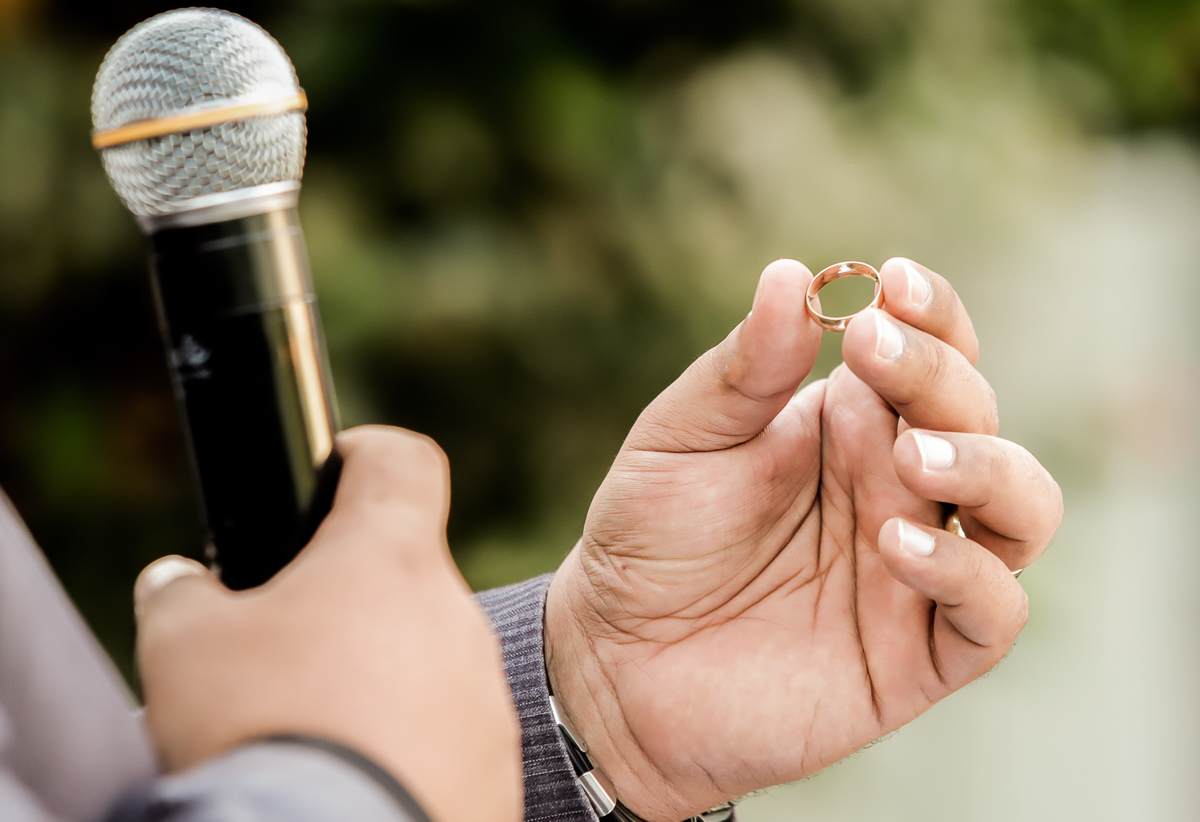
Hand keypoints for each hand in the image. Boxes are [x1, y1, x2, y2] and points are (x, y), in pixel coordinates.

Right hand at [134, 426, 521, 821]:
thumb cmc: (264, 734)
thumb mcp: (185, 647)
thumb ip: (183, 594)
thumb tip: (180, 584)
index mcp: (388, 560)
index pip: (403, 462)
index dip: (366, 455)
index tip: (338, 472)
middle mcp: (454, 615)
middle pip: (406, 578)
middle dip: (352, 602)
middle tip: (293, 651)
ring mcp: (484, 693)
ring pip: (430, 660)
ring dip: (382, 678)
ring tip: (322, 728)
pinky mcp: (498, 763)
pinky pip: (452, 735)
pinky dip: (411, 745)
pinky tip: (363, 775)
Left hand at [545, 258, 1061, 820]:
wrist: (617, 664)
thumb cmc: (647, 542)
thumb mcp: (679, 441)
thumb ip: (742, 370)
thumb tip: (792, 274)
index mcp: (849, 425)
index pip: (931, 352)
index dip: (933, 314)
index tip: (894, 282)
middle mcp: (897, 487)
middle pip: (976, 413)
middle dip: (939, 374)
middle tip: (873, 352)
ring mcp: (916, 569)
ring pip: (1023, 504)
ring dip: (985, 466)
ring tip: (909, 455)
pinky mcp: (918, 654)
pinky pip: (993, 610)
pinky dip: (967, 573)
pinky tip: (893, 546)